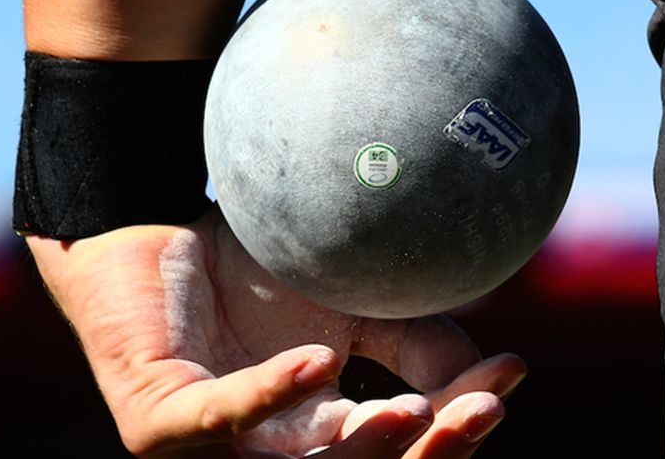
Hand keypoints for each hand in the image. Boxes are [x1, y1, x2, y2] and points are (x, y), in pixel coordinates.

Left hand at [27, 206, 525, 457]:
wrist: (154, 228)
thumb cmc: (250, 272)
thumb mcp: (351, 307)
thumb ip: (414, 342)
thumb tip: (495, 375)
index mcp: (320, 432)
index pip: (400, 450)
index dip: (457, 426)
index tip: (510, 376)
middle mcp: (274, 451)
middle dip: (429, 454)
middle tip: (480, 410)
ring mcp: (215, 445)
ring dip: (363, 448)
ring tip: (414, 409)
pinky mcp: (160, 423)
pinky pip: (218, 422)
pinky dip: (268, 399)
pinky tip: (318, 363)